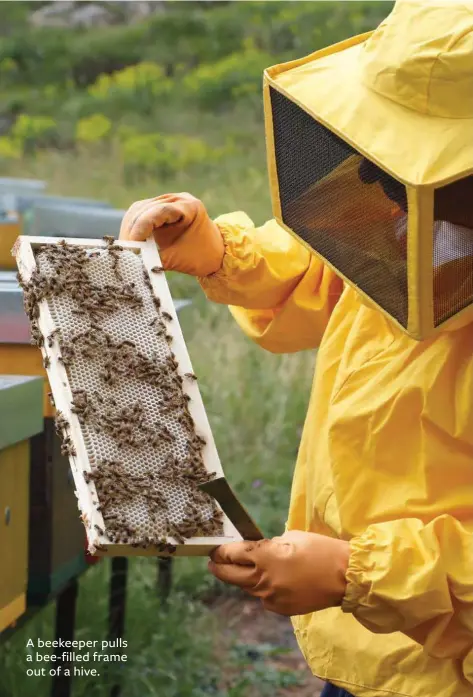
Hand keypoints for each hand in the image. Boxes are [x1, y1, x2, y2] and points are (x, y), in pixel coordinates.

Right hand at [119, 192, 224, 276]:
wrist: (215, 252)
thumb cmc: (201, 256)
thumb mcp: (178, 260)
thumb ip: (156, 260)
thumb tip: (133, 265)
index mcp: (189, 207)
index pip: (160, 211)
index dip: (143, 226)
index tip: (132, 243)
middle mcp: (177, 199)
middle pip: (145, 208)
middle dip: (132, 230)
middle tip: (125, 251)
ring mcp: (167, 201)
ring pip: (138, 210)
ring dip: (129, 229)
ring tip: (126, 248)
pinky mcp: (159, 207)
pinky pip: (140, 213)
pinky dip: (133, 227)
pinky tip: (130, 242)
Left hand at [208, 530, 349, 615]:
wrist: (345, 577)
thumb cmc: (320, 550)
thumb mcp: (291, 537)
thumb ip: (269, 545)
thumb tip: (257, 550)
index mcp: (264, 556)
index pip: (232, 554)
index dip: (221, 551)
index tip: (214, 550)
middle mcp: (263, 579)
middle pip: (230, 575)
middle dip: (219, 568)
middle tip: (213, 563)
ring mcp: (271, 597)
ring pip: (248, 588)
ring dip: (244, 578)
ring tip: (245, 570)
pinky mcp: (281, 609)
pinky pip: (264, 598)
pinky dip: (264, 589)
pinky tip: (275, 581)